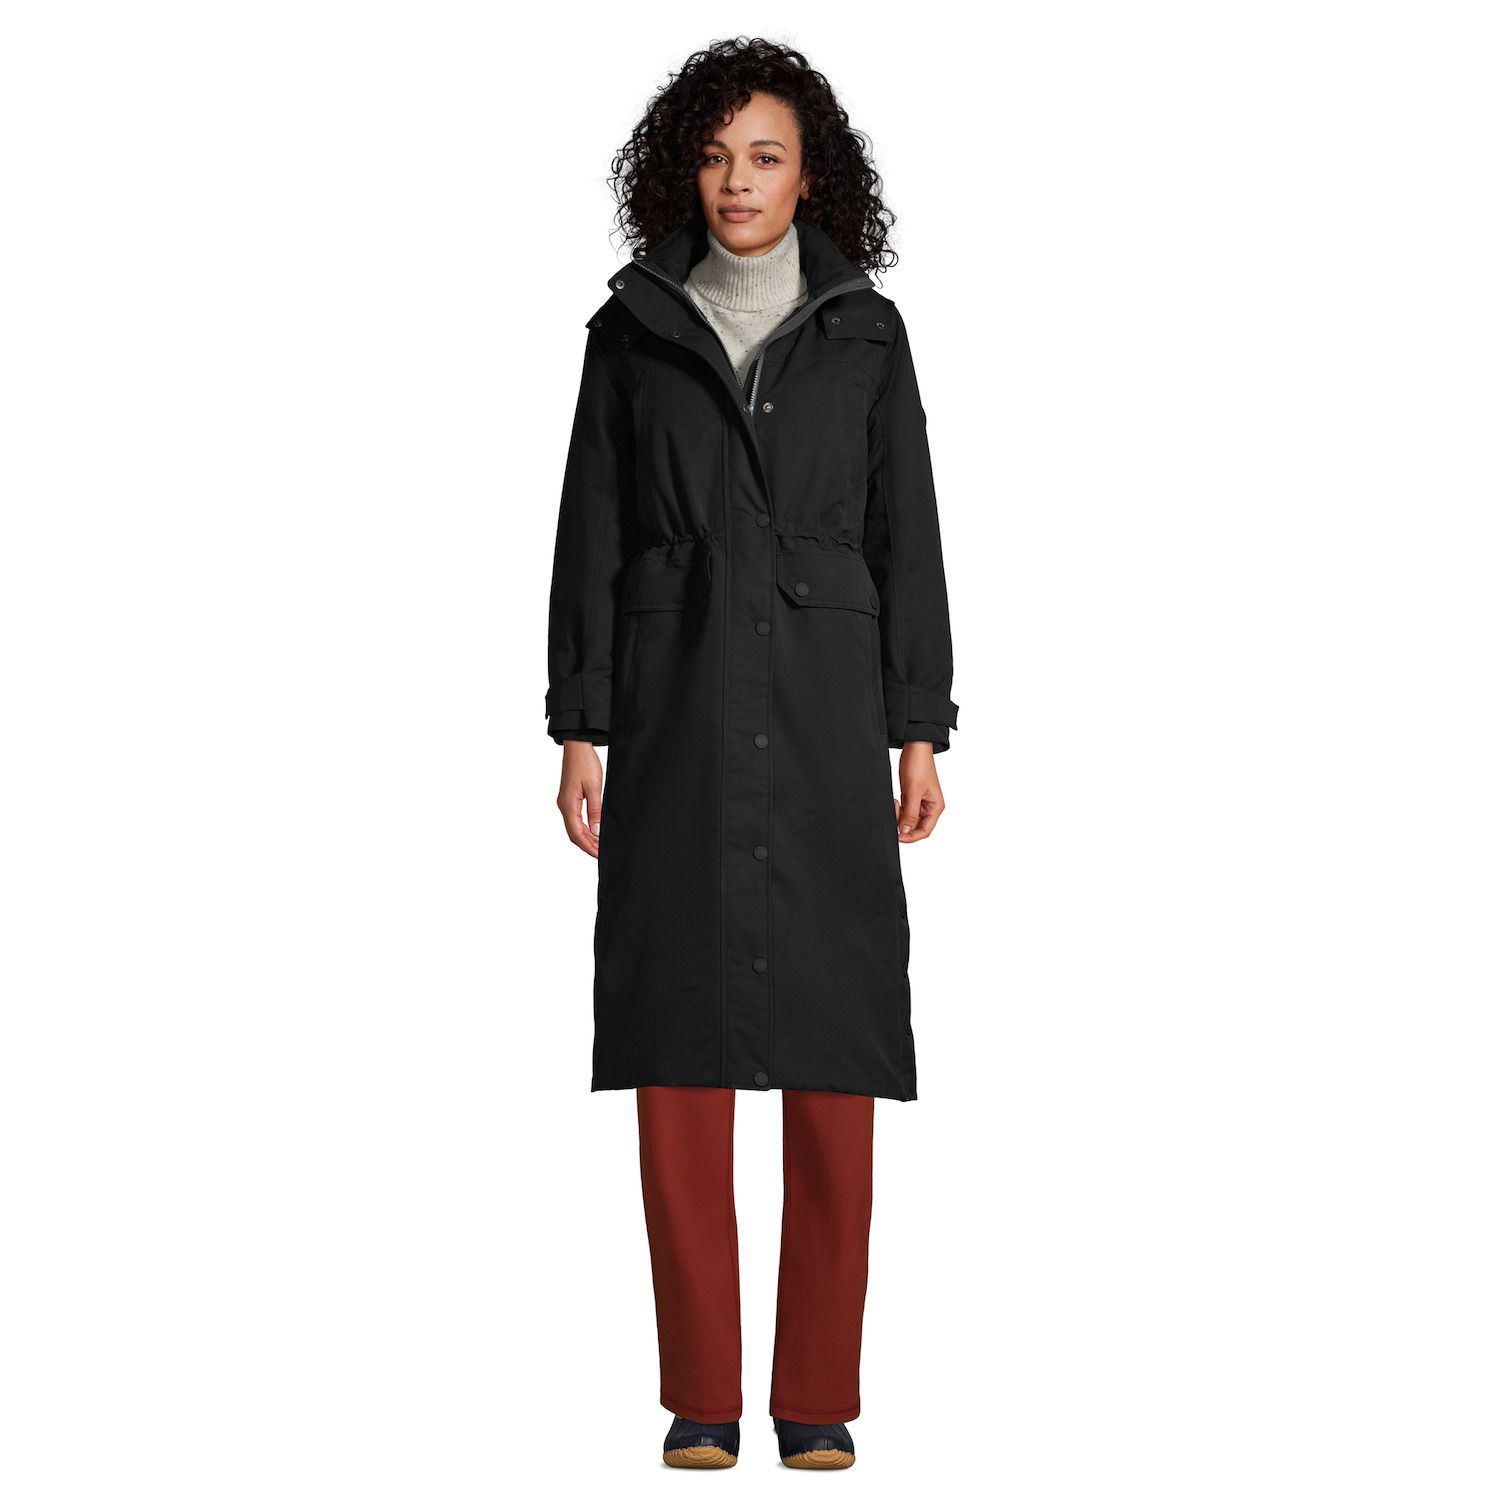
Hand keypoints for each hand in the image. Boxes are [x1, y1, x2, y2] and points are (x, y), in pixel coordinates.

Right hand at [557, 740, 603, 857]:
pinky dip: (585, 829)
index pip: (577, 833)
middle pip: (574, 834)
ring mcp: (566, 802)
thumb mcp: (595, 787)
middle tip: (602, 854)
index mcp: (568, 805)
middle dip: (588, 845)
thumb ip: (596, 811)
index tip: (599, 855)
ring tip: (600, 846)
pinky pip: (576, 819)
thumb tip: (597, 831)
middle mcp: (564, 806)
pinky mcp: (570, 798)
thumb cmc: (585, 763)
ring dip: (586, 838)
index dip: (588, 846)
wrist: (577, 746)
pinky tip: (594, 831)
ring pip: (574, 827)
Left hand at [893, 742, 944, 842]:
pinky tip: (896, 800)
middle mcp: (930, 807)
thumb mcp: (913, 791)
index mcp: (936, 807)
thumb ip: (910, 813)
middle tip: (895, 811)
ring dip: (900, 815)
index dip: (911, 836)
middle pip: (916, 826)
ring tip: (895, 802)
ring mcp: (921, 802)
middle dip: (903, 823)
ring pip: (909, 819)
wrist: (914, 747)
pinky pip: (905, 811)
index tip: (898, 836)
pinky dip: (899, 809)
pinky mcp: (912, 797)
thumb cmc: (919, 765)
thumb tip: (906, 832)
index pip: (925, 830)